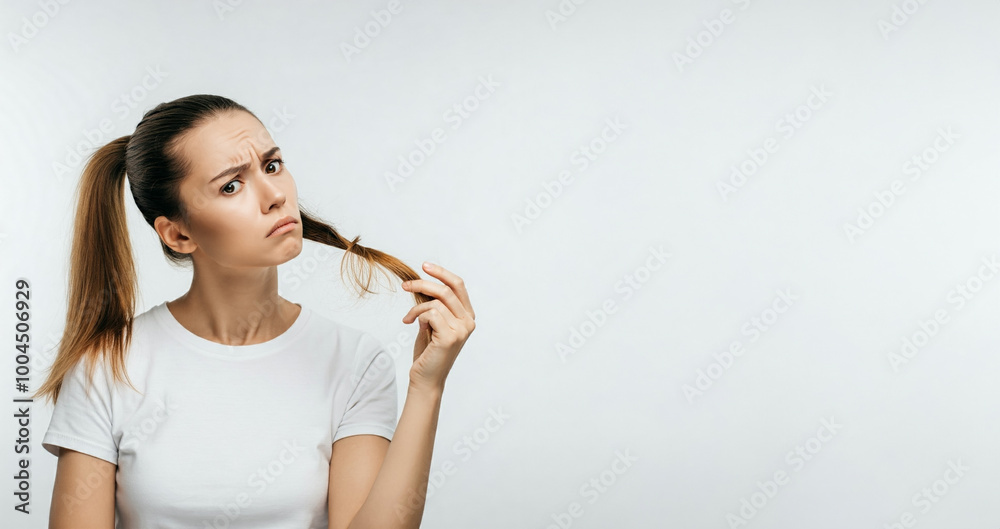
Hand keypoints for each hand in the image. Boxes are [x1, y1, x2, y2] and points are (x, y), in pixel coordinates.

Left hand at [400, 262, 475, 392]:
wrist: (426, 378)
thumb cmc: (428, 352)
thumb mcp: (433, 323)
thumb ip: (435, 305)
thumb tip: (424, 283)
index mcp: (467, 316)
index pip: (458, 285)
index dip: (442, 272)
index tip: (425, 266)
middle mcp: (468, 322)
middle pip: (446, 290)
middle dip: (423, 284)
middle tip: (405, 285)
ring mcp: (461, 330)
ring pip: (435, 303)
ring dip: (416, 308)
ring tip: (409, 318)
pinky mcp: (450, 337)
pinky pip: (430, 314)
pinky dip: (418, 316)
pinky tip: (412, 324)